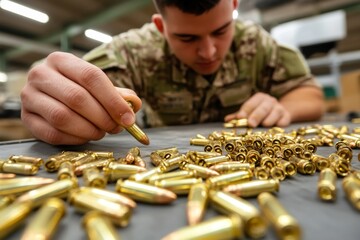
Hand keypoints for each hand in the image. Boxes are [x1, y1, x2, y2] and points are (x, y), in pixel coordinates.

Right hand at [21, 52, 141, 144]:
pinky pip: (53, 134)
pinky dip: (75, 139)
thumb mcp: (97, 86)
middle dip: (102, 117)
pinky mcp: (26, 119)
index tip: (128, 119)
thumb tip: (134, 104)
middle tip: (115, 128)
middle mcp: (40, 74)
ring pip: (63, 117)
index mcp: (61, 60)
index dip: (113, 100)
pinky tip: (86, 137)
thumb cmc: (79, 89)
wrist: (49, 96)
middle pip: (77, 97)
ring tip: (101, 132)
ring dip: (89, 130)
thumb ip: (118, 94)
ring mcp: (29, 97)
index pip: (91, 76)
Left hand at [224, 92, 290, 126]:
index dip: (244, 111)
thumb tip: (227, 120)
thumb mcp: (249, 113)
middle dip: (256, 115)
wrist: (279, 114)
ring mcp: (280, 108)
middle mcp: (270, 101)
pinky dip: (280, 124)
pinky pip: (284, 120)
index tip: (239, 118)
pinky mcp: (287, 117)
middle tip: (250, 123)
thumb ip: (238, 116)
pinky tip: (276, 128)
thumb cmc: (259, 113)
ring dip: (269, 119)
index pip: (250, 104)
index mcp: (259, 98)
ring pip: (275, 112)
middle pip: (262, 107)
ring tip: (264, 125)